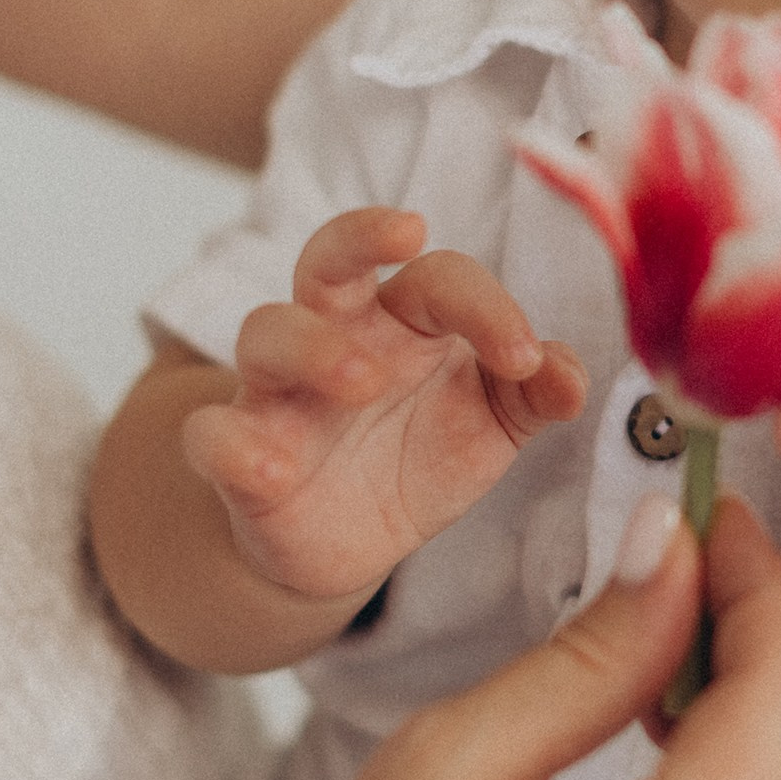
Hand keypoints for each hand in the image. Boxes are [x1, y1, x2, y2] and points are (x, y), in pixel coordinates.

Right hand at [181, 207, 587, 601]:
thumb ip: (535, 393)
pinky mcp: (237, 452)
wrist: (350, 546)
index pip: (438, 279)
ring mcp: (279, 391)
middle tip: (409, 233)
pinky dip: (234, 443)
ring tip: (362, 382)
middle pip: (330, 257)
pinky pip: (211, 432)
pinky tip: (275, 470)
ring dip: (312, 346)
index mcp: (404, 321)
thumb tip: (569, 373)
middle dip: (362, 234)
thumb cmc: (421, 456)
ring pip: (266, 332)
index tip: (524, 358)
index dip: (485, 306)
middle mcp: (336, 337)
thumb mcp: (493, 427)